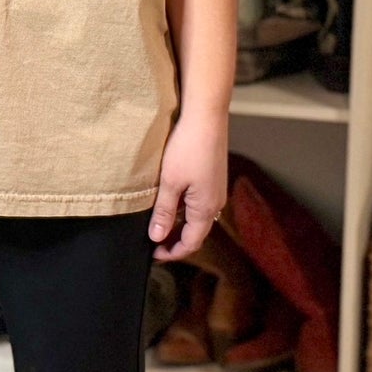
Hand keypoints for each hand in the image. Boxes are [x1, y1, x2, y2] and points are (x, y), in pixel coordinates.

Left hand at [148, 109, 227, 262]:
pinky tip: (170, 201)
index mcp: (206, 209)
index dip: (172, 253)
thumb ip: (164, 212)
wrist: (206, 117)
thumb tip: (157, 237)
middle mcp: (216, 203)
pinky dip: (185, 210)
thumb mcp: (170, 182)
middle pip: (196, 232)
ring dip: (180, 224)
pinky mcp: (214, 178)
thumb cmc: (188, 147)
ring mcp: (217, 190)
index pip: (191, 243)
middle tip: (154, 241)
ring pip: (198, 217)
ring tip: (158, 222)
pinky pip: (200, 203)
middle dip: (176, 241)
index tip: (154, 254)